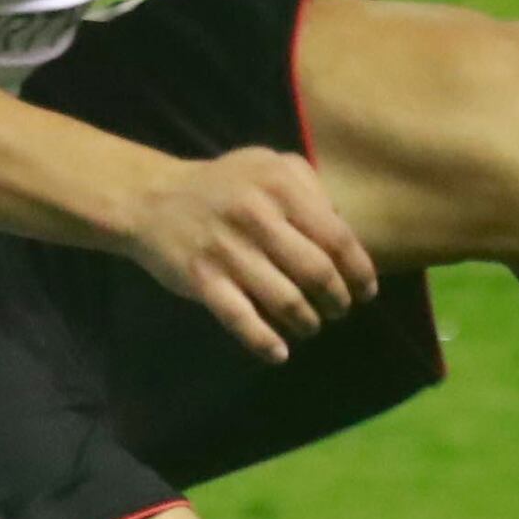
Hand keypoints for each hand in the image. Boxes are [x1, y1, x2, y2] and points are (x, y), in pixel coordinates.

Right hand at [118, 148, 378, 361]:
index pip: (337, 238)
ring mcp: (227, 249)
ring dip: (307, 322)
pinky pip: (241, 319)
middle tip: (338, 310)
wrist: (152, 199)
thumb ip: (311, 189)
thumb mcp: (269, 165)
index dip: (359, 271)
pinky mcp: (201, 278)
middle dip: (337, 301)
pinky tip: (279, 353)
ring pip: (285, 300)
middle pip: (317, 273)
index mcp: (280, 185)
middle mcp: (256, 215)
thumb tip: (346, 232)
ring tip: (310, 326)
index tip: (366, 291)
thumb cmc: (225, 185)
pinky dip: (264, 342)